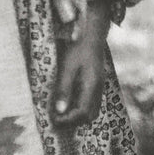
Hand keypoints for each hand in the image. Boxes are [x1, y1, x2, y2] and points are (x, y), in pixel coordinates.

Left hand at [51, 1, 110, 126]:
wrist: (92, 33)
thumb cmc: (78, 47)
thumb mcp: (67, 66)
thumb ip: (64, 88)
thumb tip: (59, 110)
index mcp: (91, 85)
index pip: (81, 112)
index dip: (67, 119)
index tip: (54, 119)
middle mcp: (98, 88)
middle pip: (89, 116)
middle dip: (73, 121)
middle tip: (56, 118)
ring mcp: (99, 86)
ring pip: (92, 111)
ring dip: (77, 116)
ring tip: (62, 113)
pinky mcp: (97, 83)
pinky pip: (92, 103)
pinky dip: (81, 109)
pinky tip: (70, 104)